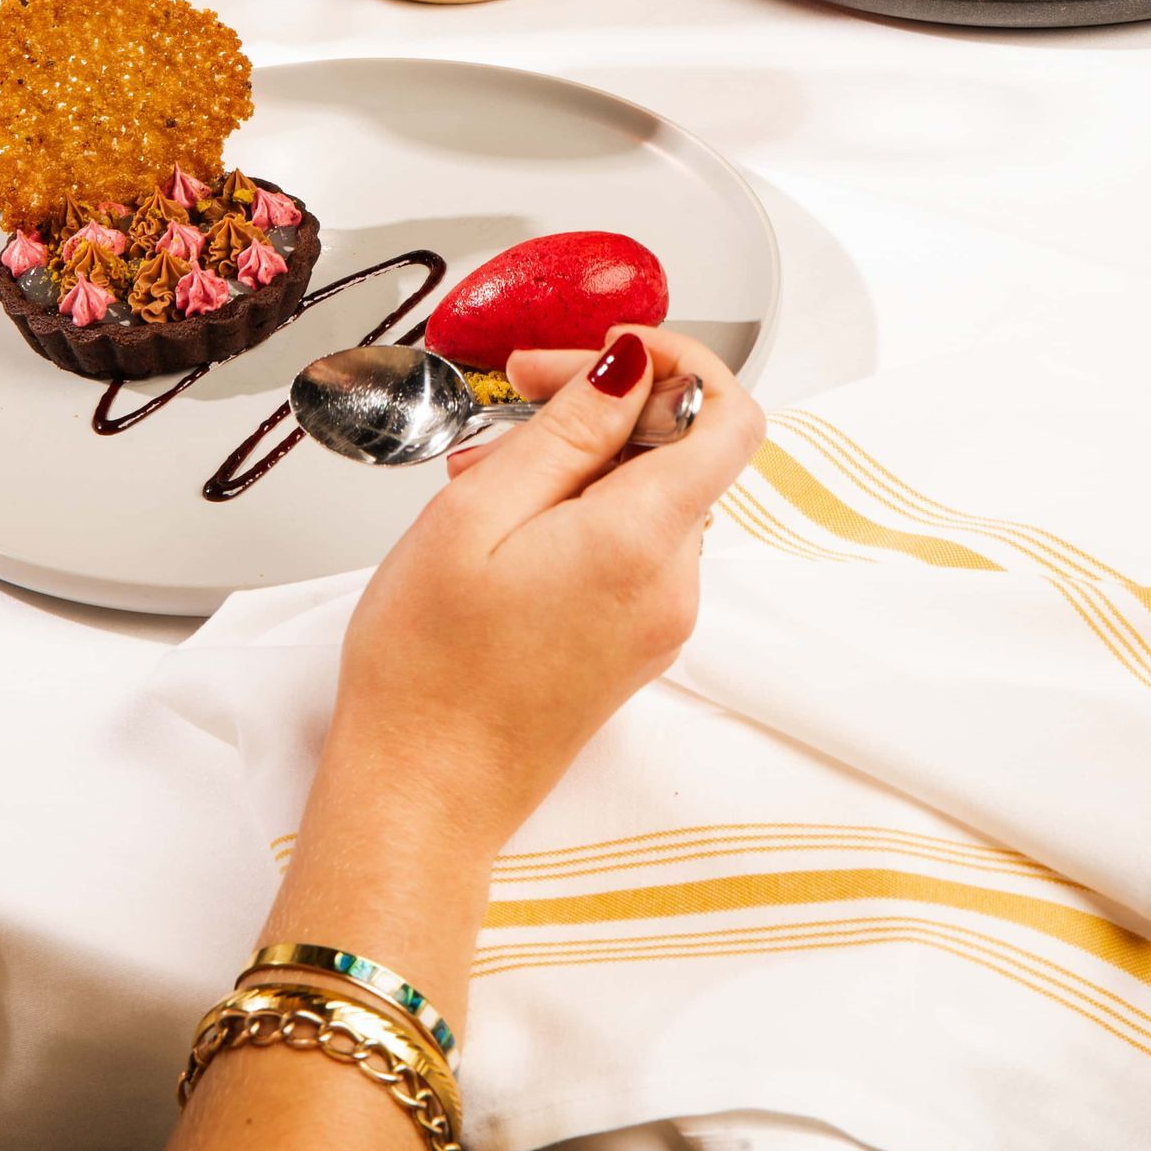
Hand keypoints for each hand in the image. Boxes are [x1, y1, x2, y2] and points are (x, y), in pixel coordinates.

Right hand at [323, 327, 763, 861]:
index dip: (675, 362)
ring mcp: (660, 621)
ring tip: (484, 476)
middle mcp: (673, 584)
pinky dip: (578, 513)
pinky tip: (502, 524)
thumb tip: (634, 367)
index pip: (729, 417)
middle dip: (602, 407)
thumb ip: (570, 430)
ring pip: (649, 495)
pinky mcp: (636, 644)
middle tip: (512, 400)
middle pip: (681, 450)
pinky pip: (631, 546)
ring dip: (579, 462)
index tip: (599, 354)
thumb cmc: (426, 667)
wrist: (422, 796)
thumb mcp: (476, 513)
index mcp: (643, 541)